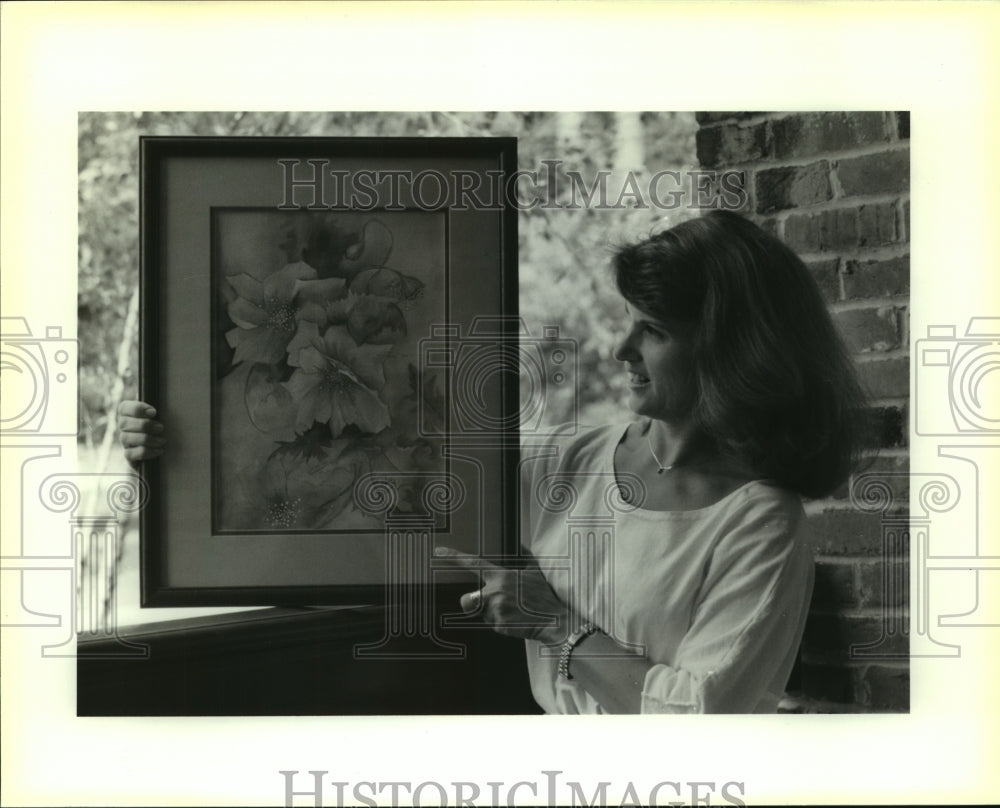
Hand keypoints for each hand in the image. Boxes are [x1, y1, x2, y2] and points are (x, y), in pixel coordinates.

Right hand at [118, 400, 165, 463]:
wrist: (168, 447)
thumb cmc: (164, 425)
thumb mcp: (161, 414)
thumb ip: (155, 409)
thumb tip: (153, 410)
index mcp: (128, 413)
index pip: (124, 408)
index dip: (137, 409)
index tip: (153, 412)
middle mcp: (123, 427)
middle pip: (124, 423)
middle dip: (145, 425)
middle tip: (161, 428)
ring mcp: (125, 442)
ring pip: (126, 438)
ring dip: (146, 439)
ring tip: (162, 440)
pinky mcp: (129, 455)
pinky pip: (130, 454)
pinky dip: (146, 452)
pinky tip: (159, 450)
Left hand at [434, 546, 570, 645]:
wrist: (554, 619)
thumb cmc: (544, 595)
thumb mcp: (535, 572)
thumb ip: (524, 557)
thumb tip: (521, 543)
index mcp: (502, 575)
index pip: (473, 564)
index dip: (453, 557)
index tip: (438, 551)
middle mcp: (496, 590)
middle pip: (467, 599)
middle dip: (474, 604)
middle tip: (494, 604)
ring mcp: (496, 608)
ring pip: (481, 614)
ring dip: (492, 615)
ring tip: (512, 612)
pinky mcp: (499, 625)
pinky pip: (492, 625)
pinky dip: (502, 625)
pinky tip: (515, 620)